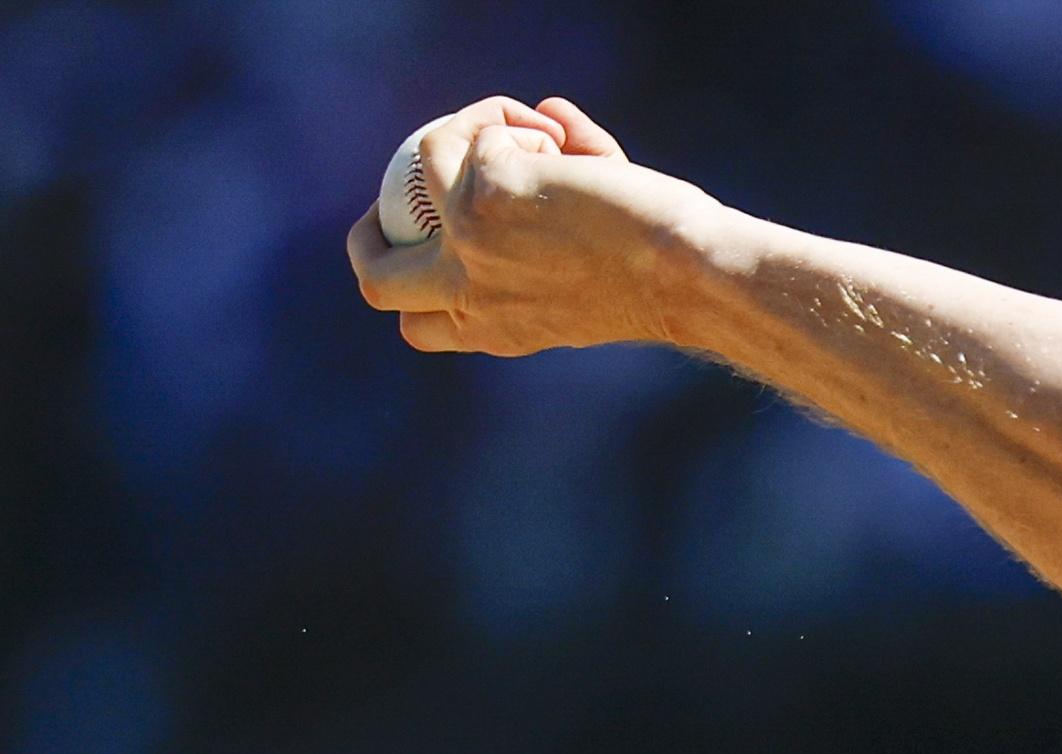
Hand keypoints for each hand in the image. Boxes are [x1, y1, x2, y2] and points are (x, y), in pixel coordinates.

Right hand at [346, 95, 721, 356]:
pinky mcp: (485, 190)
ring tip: (544, 135)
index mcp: (492, 330)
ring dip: (476, 129)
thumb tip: (544, 114)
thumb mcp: (583, 278)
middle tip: (415, 195)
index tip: (442, 246)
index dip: (417, 283)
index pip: (419, 327)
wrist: (689, 275)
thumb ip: (542, 226)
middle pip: (375, 275)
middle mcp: (467, 294)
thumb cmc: (662, 279)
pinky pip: (482, 130)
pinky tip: (570, 142)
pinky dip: (520, 122)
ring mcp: (467, 239)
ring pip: (423, 160)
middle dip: (373, 228)